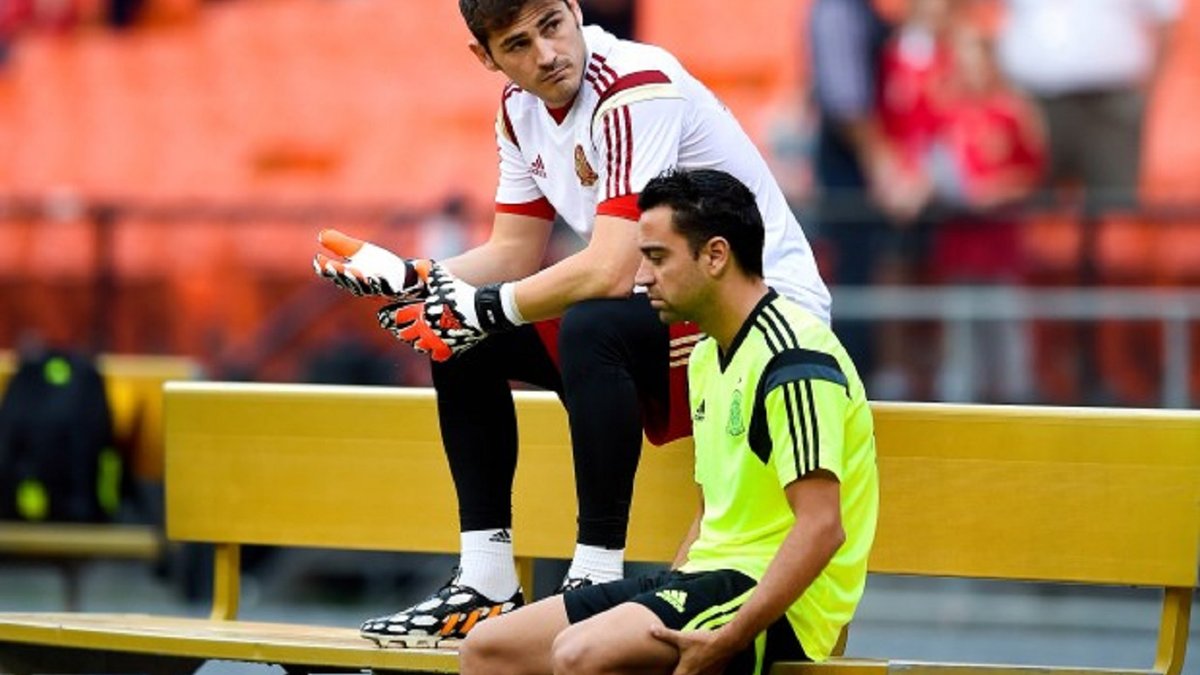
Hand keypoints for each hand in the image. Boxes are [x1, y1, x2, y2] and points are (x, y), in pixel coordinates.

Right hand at [312, 229, 426, 298]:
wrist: (402, 276)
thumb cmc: (376, 264)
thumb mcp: (358, 251)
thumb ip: (340, 244)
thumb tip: (321, 235)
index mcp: (349, 276)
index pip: (334, 273)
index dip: (325, 268)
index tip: (318, 258)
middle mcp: (360, 285)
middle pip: (347, 281)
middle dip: (339, 274)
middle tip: (330, 265)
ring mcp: (376, 288)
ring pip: (364, 286)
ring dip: (357, 279)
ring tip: (350, 270)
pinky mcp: (392, 288)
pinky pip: (386, 287)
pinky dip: (381, 283)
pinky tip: (376, 276)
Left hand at [377, 260, 514, 361]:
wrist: (482, 310)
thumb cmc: (461, 294)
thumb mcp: (443, 279)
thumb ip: (427, 272)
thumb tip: (417, 265)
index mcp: (420, 312)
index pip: (397, 317)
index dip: (392, 316)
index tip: (390, 315)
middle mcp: (426, 329)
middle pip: (404, 335)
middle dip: (403, 330)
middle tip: (404, 327)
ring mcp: (438, 340)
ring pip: (419, 347)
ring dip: (417, 341)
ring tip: (420, 336)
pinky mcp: (451, 347)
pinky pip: (437, 355)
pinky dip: (435, 352)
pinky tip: (436, 346)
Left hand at [648, 624, 736, 674]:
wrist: (726, 642)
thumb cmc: (703, 641)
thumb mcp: (683, 637)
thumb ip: (666, 635)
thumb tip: (650, 628)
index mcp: (685, 672)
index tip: (668, 672)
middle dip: (679, 674)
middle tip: (678, 669)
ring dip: (693, 674)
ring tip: (690, 669)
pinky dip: (704, 674)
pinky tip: (703, 669)